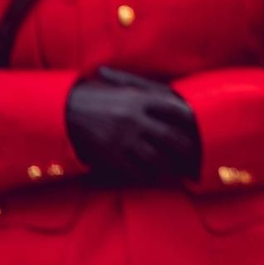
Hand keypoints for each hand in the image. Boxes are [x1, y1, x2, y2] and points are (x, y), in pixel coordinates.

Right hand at [64, 67, 201, 182]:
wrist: (63, 110)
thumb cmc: (95, 95)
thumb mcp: (124, 87)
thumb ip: (148, 92)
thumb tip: (175, 98)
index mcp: (140, 99)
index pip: (177, 111)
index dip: (191, 121)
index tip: (200, 128)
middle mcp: (135, 119)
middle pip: (171, 138)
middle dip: (187, 150)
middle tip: (196, 156)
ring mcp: (123, 139)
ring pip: (156, 159)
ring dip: (169, 167)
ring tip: (178, 171)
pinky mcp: (111, 155)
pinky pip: (135, 171)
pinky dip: (147, 176)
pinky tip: (154, 177)